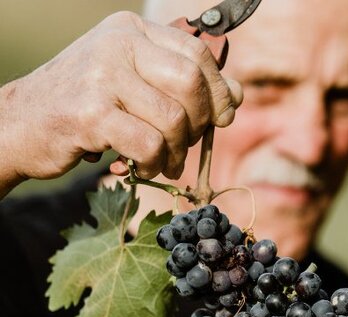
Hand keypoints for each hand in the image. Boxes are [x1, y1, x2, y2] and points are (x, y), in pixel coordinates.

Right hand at [0, 11, 242, 196]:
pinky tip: (141, 167)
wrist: (21, 122)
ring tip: (163, 162)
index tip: (222, 117)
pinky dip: (153, 163)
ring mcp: (102, 76)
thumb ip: (182, 84)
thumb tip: (237, 94)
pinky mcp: (91, 113)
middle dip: (200, 123)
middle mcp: (117, 44)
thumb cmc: (86, 103)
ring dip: (176, 151)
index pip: (198, 54)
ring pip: (174, 119)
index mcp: (131, 31)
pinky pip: (149, 144)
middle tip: (187, 144)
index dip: (220, 90)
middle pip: (192, 84)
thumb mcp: (135, 82)